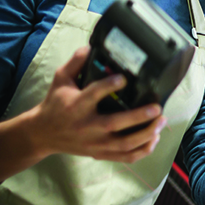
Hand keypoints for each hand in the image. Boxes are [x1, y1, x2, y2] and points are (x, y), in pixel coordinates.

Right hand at [24, 46, 166, 162]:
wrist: (43, 134)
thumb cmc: (55, 104)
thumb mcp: (61, 79)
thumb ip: (76, 62)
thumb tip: (92, 47)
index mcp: (76, 106)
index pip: (93, 95)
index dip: (109, 86)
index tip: (124, 78)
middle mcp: (86, 127)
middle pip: (114, 124)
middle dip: (138, 117)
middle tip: (157, 108)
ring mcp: (94, 143)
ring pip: (123, 144)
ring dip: (146, 134)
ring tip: (161, 121)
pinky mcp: (100, 154)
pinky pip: (125, 157)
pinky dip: (142, 150)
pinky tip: (154, 139)